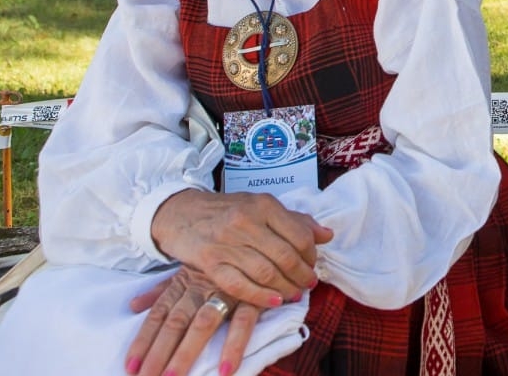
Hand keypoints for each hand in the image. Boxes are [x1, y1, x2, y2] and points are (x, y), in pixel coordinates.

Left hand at [124, 267, 261, 375]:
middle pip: (175, 322)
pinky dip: (234, 344)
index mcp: (184, 283)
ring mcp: (226, 291)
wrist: (258, 238)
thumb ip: (162, 289)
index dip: (143, 340)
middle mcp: (201, 288)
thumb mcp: (189, 270)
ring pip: (202, 323)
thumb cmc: (219, 260)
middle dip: (159, 352)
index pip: (158, 314)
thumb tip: (132, 305)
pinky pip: (243, 322)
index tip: (130, 366)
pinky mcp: (253, 296)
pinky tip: (225, 369)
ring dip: (187, 351)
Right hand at [150, 189, 332, 306]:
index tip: (313, 266)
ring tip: (294, 294)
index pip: (300, 235)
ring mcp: (227, 243)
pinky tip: (274, 302)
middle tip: (308, 284)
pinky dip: (261, 297)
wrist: (181, 213)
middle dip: (302, 276)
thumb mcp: (260, 206)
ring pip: (266, 273)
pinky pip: (240, 286)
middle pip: (286, 257)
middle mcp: (246, 222)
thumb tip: (327, 235)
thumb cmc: (227, 210)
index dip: (311, 256)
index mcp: (264, 205)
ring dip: (285, 289)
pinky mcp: (210, 262)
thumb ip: (295, 220)